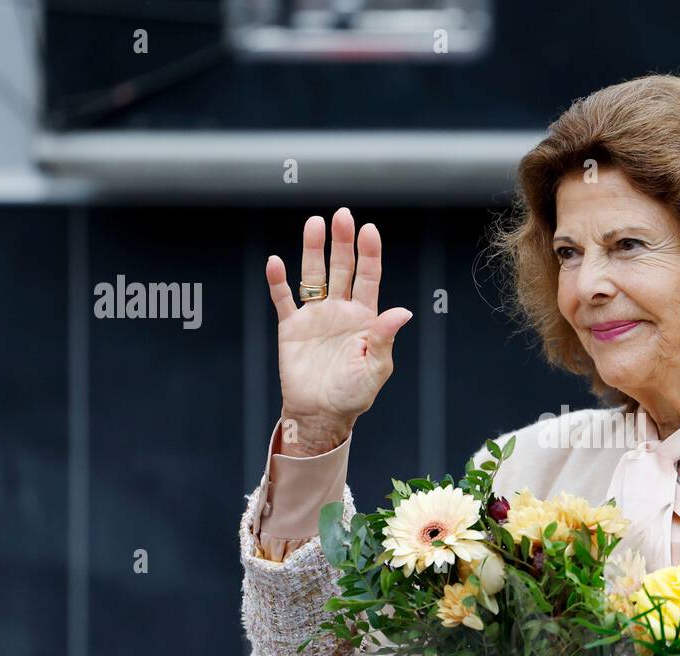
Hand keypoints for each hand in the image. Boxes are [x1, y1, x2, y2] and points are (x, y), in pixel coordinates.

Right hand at [266, 208, 412, 455]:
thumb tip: (403, 311)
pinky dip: (278, 282)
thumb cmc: (353, 394)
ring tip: (314, 224)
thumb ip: (385, 338)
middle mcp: (340, 311)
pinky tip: (276, 262)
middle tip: (342, 216)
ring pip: (313, 276)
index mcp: (365, 318)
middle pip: (341, 269)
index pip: (368, 278)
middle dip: (342, 243)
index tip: (369, 230)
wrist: (320, 414)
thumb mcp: (376, 368)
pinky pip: (284, 299)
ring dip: (313, 251)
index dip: (369, 254)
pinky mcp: (291, 327)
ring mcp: (315, 316)